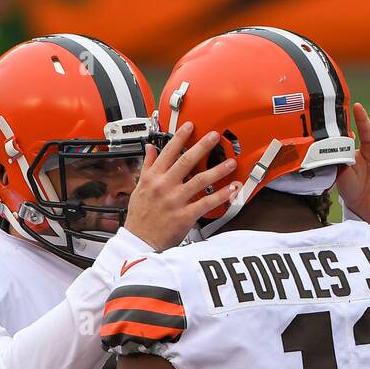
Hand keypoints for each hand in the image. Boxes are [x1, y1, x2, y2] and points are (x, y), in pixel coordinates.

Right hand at [124, 122, 238, 250]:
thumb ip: (147, 167)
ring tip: (230, 163)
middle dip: (202, 146)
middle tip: (215, 137)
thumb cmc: (139, 218)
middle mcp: (164, 186)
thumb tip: (149, 149)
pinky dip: (220, 196)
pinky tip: (231, 189)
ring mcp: (175, 201)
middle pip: (186, 161)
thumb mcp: (138, 188)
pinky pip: (206, 203)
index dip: (180, 137)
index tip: (190, 126)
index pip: (168, 152)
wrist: (139, 242)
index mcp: (153, 178)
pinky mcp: (184, 216)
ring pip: (200, 180)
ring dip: (217, 170)